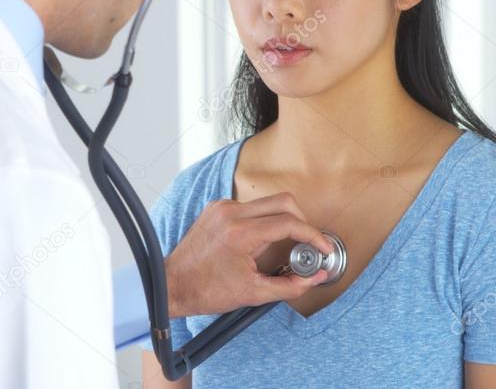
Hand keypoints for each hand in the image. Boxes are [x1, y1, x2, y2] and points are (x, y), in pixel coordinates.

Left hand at [164, 192, 332, 317]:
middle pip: (284, 201)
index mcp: (240, 233)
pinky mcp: (217, 208)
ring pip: (268, 201)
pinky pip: (251, 206)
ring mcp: (222, 207)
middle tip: (307, 242)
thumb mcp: (254, 294)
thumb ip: (291, 285)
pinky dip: (264, 220)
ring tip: (283, 245)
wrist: (172, 285)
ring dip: (282, 220)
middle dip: (302, 221)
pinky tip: (261, 241)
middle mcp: (231, 213)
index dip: (313, 235)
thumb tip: (315, 278)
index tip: (322, 248)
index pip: (289, 222)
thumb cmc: (205, 290)